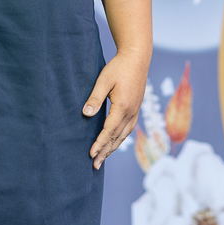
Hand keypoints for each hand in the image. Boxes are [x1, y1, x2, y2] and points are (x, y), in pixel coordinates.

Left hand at [84, 49, 148, 169]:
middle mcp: (131, 113)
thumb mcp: (103, 80)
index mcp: (123, 107)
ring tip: (103, 158)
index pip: (109, 131)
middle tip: (94, 166)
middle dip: (105, 152)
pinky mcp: (136, 109)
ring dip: (112, 148)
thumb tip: (86, 114)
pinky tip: (114, 143)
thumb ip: (94, 98)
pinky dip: (120, 139)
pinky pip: (128, 129)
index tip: (91, 155)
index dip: (99, 144)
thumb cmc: (119, 67)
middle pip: (117, 138)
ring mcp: (135, 112)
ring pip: (123, 136)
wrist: (137, 58)